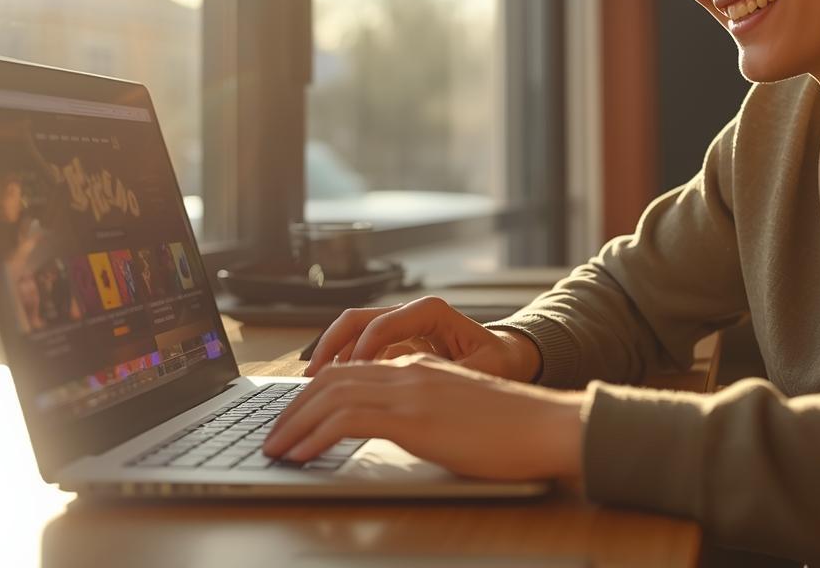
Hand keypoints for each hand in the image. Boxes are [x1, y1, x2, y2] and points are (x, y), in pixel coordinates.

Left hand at [262, 353, 585, 480]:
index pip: (352, 370)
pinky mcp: (413, 417)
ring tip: (274, 449)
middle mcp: (410, 370)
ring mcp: (411, 390)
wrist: (548, 427)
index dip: (315, 392)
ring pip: (331, 394)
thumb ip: (428, 410)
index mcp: (421, 367)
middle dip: (292, 408)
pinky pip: (347, 419)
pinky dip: (314, 436)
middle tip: (271, 436)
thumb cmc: (514, 430)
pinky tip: (300, 454)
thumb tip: (400, 427)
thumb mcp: (460, 411)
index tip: (294, 417)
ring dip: (294, 423)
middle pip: (332, 378)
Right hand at [303, 296, 541, 381]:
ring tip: (312, 386)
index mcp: (432, 312)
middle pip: (356, 320)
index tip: (347, 381)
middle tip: (311, 379)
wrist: (511, 361)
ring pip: (352, 333)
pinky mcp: (396, 344)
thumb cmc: (499, 365)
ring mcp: (401, 327)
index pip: (383, 324)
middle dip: (330, 348)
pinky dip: (343, 366)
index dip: (360, 352)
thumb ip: (445, 376)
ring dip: (330, 356)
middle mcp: (411, 313)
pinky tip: (330, 392)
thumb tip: (410, 387)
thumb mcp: (478, 371)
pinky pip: (361, 350)